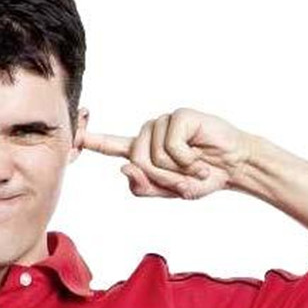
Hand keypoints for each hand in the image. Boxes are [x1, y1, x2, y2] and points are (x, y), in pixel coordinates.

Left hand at [80, 107, 253, 199]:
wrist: (235, 167)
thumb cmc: (203, 177)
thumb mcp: (170, 191)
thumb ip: (144, 186)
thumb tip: (123, 167)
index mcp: (143, 150)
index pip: (111, 145)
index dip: (92, 140)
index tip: (73, 134)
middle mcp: (149, 134)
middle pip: (136, 162)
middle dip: (162, 178)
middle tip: (186, 178)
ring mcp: (163, 123)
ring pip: (153, 156)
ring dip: (177, 170)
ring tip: (196, 167)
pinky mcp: (178, 116)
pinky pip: (171, 146)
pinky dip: (188, 160)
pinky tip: (201, 159)